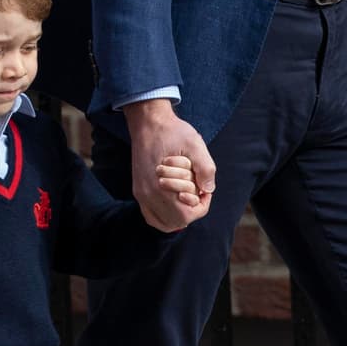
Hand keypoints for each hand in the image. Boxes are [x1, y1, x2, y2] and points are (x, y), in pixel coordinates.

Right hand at [124, 100, 214, 229]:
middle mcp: (148, 194)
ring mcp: (141, 194)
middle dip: (191, 210)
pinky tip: (174, 205)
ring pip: (163, 223)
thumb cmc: (173, 132)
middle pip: (176, 222)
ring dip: (179, 215)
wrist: (149, 122)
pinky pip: (151, 216)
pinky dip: (164, 217)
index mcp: (161, 185)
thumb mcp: (195, 144)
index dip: (201, 206)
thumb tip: (208, 190)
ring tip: (187, 198)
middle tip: (198, 192)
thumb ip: (205, 168)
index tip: (205, 190)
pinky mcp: (138, 190)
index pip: (186, 215)